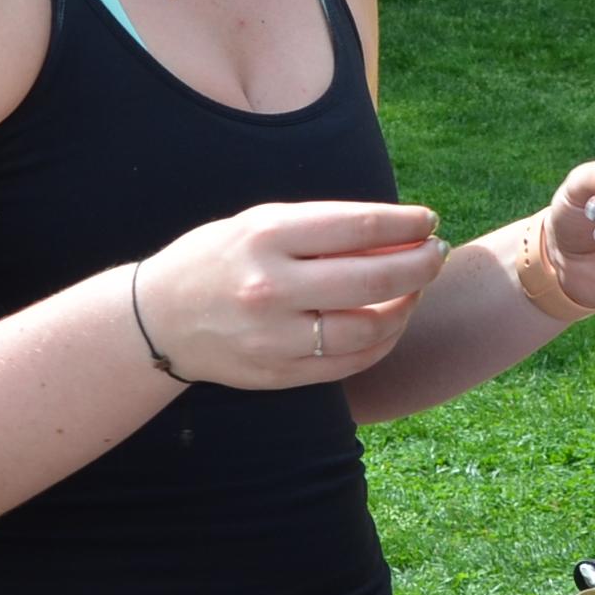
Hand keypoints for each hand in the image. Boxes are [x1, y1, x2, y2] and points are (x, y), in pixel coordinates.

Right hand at [135, 200, 448, 389]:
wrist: (157, 320)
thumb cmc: (218, 259)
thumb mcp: (259, 224)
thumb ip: (324, 227)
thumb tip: (399, 232)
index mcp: (266, 236)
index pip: (358, 226)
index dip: (405, 224)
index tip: (428, 220)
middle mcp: (271, 287)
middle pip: (374, 280)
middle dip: (420, 264)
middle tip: (437, 253)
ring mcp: (275, 337)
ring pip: (370, 329)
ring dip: (406, 307)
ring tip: (415, 289)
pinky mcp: (278, 374)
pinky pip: (350, 363)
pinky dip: (382, 342)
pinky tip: (391, 323)